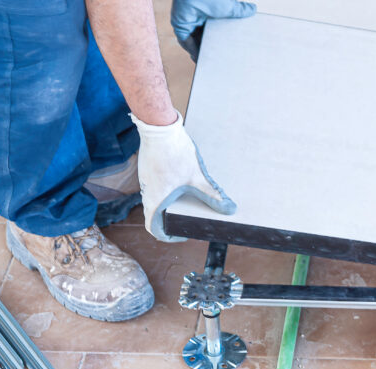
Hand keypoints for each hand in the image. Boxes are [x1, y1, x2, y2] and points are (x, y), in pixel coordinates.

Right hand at [130, 111, 235, 241]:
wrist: (159, 126)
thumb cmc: (175, 153)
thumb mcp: (198, 178)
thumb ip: (213, 195)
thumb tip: (230, 209)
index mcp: (155, 200)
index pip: (153, 228)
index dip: (167, 236)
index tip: (182, 233)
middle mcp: (146, 192)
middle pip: (155, 215)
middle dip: (172, 219)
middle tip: (189, 217)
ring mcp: (145, 180)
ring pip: (155, 199)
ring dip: (169, 204)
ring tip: (189, 200)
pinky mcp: (148, 169)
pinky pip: (155, 186)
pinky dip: (167, 191)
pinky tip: (182, 183)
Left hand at [171, 0, 256, 60]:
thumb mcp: (229, 6)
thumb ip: (240, 10)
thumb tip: (252, 9)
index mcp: (208, 13)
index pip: (213, 30)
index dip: (218, 40)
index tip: (225, 49)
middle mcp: (196, 17)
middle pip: (203, 37)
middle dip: (209, 48)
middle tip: (217, 59)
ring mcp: (188, 22)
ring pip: (194, 41)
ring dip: (200, 51)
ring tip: (209, 62)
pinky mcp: (180, 26)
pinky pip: (186, 42)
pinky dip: (192, 50)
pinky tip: (199, 58)